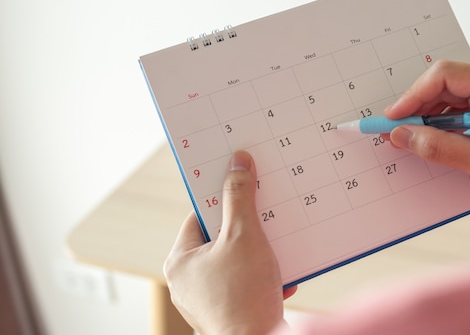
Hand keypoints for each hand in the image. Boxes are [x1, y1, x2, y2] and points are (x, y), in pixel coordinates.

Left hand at [163, 151, 296, 334]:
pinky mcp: (229, 312)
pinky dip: (265, 276)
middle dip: (247, 226)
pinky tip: (283, 275)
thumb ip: (239, 197)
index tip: (241, 182)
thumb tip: (237, 162)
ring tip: (278, 245)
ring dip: (260, 252)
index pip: (198, 215)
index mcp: (180, 261)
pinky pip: (247, 283)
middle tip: (265, 212)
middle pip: (219, 238)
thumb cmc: (243, 296)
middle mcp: (189, 282)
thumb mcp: (244, 236)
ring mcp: (208, 299)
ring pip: (236, 261)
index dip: (221, 197)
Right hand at [385, 60, 469, 213]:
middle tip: (398, 131)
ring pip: (452, 91)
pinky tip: (437, 136)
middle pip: (447, 81)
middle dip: (420, 106)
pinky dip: (446, 118)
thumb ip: (438, 147)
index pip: (446, 75)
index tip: (394, 118)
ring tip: (415, 138)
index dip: (414, 95)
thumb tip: (400, 135)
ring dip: (431, 113)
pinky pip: (463, 100)